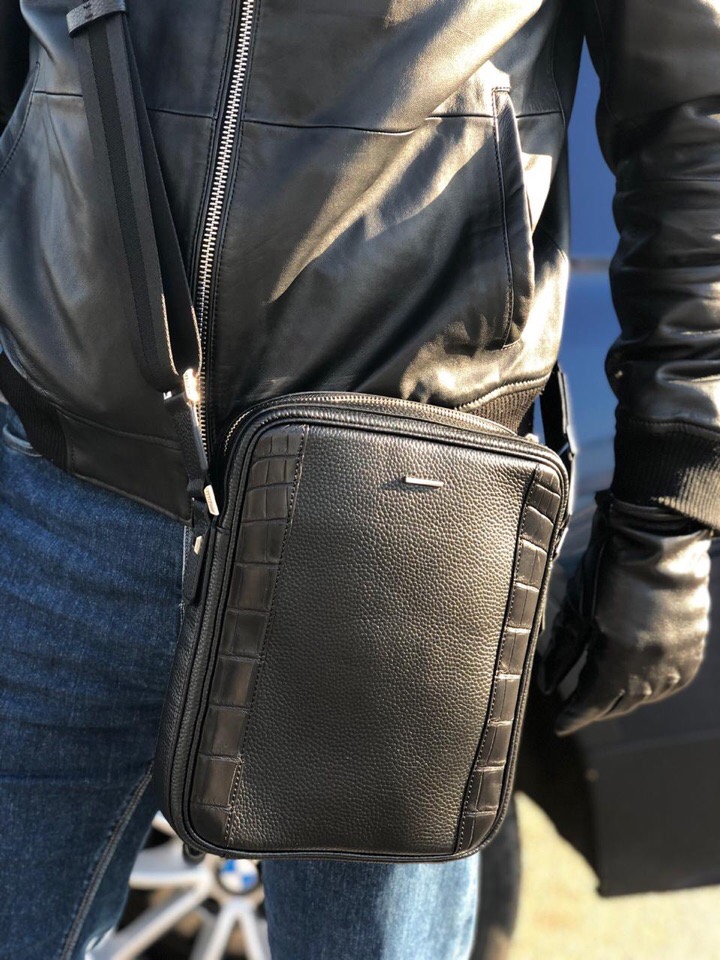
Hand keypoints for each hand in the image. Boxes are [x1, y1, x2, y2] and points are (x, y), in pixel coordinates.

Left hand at [538, 491, 711, 735]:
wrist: (658, 538)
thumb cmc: (609, 566)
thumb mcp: (576, 608)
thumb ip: (564, 651)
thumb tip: (549, 685)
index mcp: (620, 658)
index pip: (594, 702)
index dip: (575, 716)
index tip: (560, 725)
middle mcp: (653, 666)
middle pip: (621, 703)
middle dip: (596, 709)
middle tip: (577, 712)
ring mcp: (678, 657)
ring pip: (648, 695)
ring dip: (624, 699)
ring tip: (604, 698)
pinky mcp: (693, 645)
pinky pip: (672, 681)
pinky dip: (653, 687)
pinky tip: (638, 684)